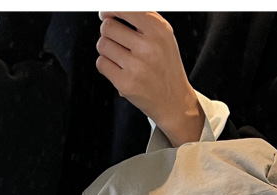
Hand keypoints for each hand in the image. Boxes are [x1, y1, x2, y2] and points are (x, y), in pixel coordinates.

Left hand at [96, 11, 204, 146]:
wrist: (175, 102)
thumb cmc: (165, 67)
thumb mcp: (163, 37)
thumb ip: (141, 18)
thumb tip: (110, 10)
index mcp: (159, 30)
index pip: (123, 8)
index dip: (109, 10)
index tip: (105, 14)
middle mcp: (149, 47)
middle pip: (107, 27)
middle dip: (108, 33)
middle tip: (118, 42)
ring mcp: (137, 67)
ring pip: (102, 45)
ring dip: (107, 50)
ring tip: (121, 58)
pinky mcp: (126, 84)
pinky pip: (101, 63)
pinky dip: (106, 66)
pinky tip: (119, 70)